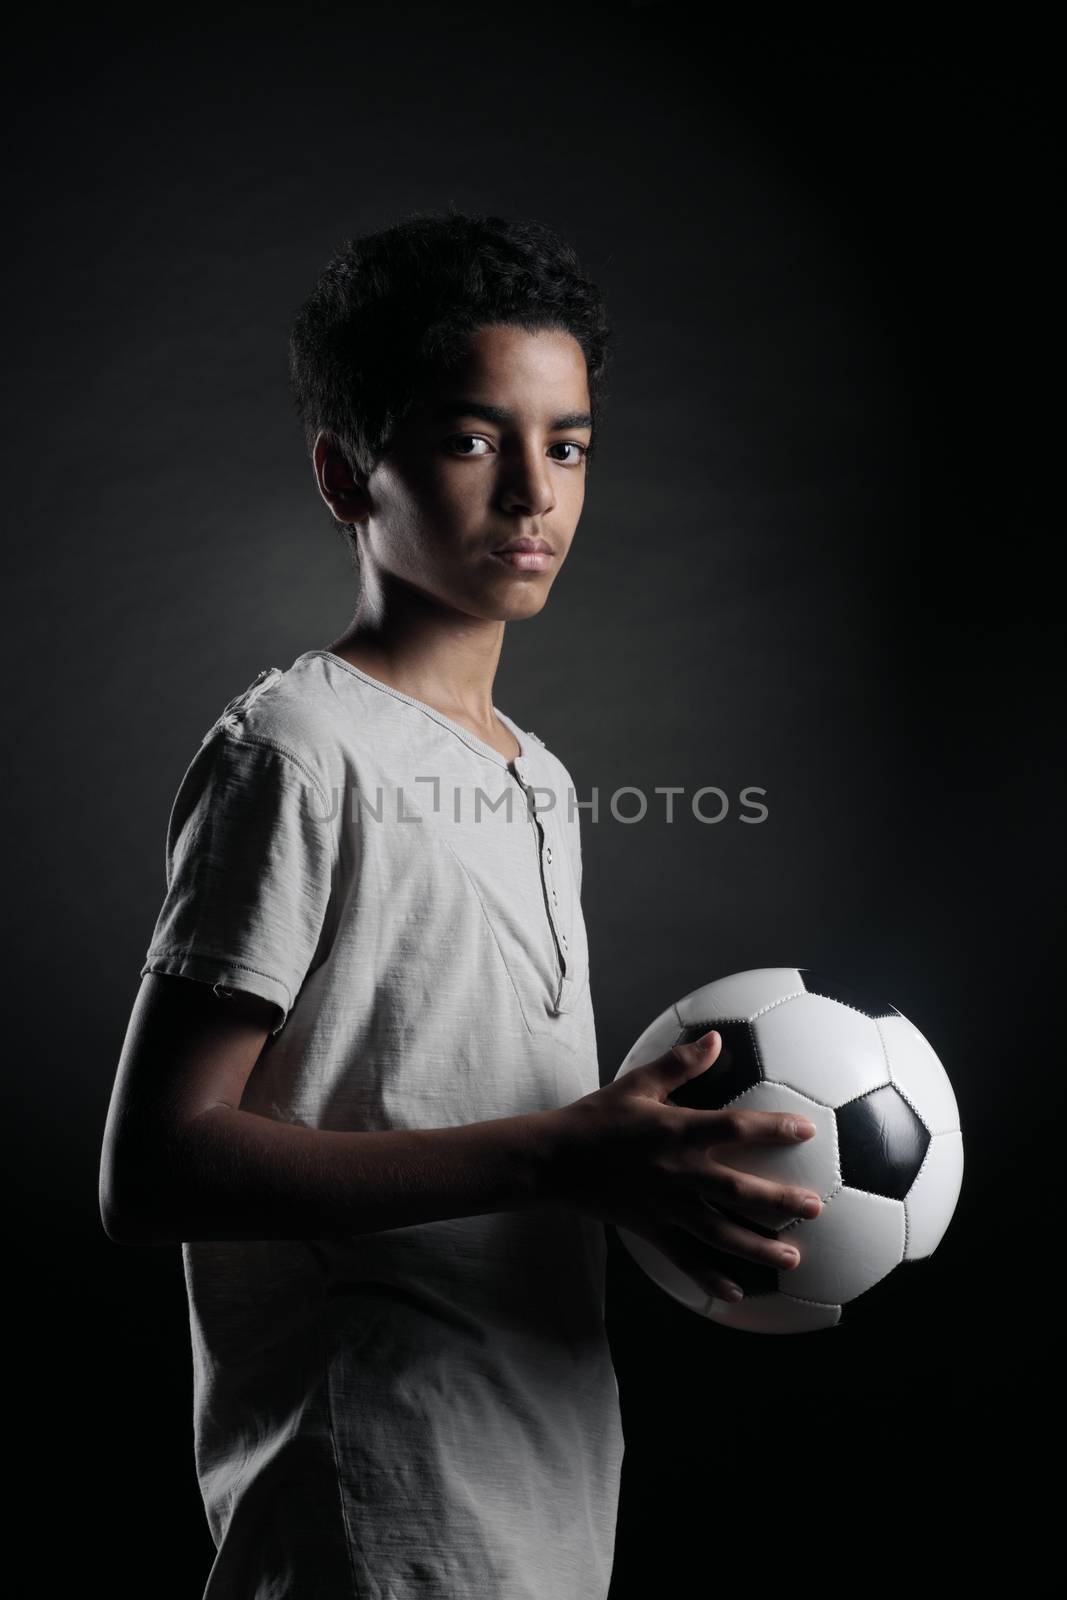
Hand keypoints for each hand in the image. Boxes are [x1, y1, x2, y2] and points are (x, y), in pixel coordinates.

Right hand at [548, 1030, 822, 1301]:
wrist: (554, 1159)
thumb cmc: (598, 1117)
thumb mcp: (638, 1083)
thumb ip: (680, 1063)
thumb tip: (717, 1039)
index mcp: (676, 1130)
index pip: (735, 1127)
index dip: (773, 1128)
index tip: (806, 1130)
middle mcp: (677, 1171)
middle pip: (738, 1189)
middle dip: (780, 1200)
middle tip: (815, 1208)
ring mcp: (664, 1205)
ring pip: (719, 1231)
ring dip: (757, 1246)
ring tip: (792, 1256)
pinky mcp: (650, 1229)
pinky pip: (684, 1258)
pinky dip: (709, 1278)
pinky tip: (736, 1294)